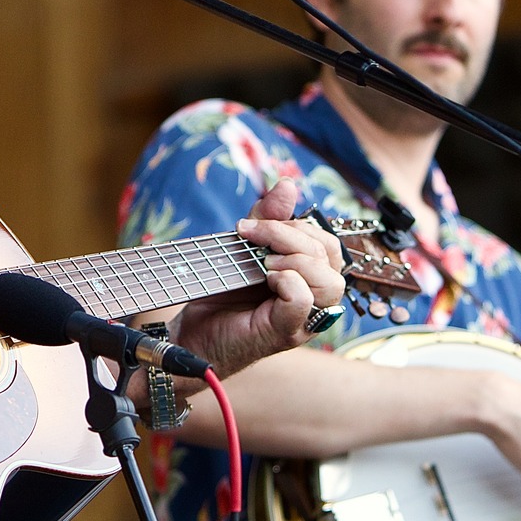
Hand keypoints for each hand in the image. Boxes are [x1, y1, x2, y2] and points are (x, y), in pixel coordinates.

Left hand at [173, 179, 346, 377]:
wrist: (190, 332)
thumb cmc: (220, 294)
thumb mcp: (244, 247)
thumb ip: (268, 221)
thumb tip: (289, 187)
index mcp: (309, 278)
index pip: (327, 243)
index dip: (296, 225)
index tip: (250, 226)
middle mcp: (314, 300)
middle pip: (330, 255)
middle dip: (289, 235)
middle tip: (251, 238)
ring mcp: (303, 319)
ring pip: (330, 282)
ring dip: (293, 260)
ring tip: (263, 263)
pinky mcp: (284, 333)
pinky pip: (304, 301)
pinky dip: (287, 282)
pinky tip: (266, 279)